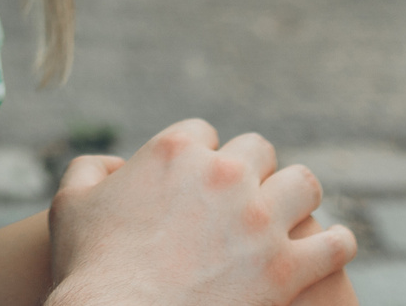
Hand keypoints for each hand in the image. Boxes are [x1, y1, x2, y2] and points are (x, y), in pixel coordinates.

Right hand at [48, 121, 353, 305]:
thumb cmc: (89, 273)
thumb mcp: (70, 205)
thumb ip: (91, 170)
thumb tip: (116, 165)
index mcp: (175, 151)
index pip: (204, 133)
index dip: (202, 156)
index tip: (201, 179)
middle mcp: (223, 174)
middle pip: (258, 151)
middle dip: (252, 171)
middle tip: (248, 198)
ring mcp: (260, 221)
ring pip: (304, 184)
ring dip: (297, 197)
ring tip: (295, 215)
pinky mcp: (287, 268)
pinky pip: (334, 243)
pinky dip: (334, 244)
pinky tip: (328, 249)